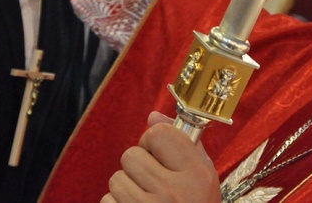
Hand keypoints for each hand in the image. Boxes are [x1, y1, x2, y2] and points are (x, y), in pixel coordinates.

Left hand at [102, 112, 220, 202]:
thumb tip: (153, 116)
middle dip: (138, 166)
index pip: (158, 133)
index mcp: (196, 174)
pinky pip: (107, 201)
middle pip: (131, 155)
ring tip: (145, 199)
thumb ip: (183, 144)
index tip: (159, 153)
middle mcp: (173, 192)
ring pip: (116, 178)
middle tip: (152, 181)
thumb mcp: (204, 177)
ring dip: (126, 187)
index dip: (153, 140)